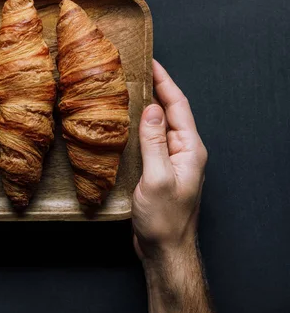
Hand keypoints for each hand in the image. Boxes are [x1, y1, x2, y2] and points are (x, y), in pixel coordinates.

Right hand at [132, 60, 207, 261]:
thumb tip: (150, 109)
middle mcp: (182, 151)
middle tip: (133, 71)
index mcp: (190, 148)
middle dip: (153, 89)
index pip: (178, 106)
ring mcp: (170, 161)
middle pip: (168, 112)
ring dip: (143, 107)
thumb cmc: (165, 219)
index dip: (164, 82)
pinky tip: (123, 124)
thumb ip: (154, 142)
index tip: (150, 62)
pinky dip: (136, 128)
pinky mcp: (157, 170)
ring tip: (125, 90)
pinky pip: (148, 142)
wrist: (164, 249)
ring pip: (156, 126)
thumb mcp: (157, 178)